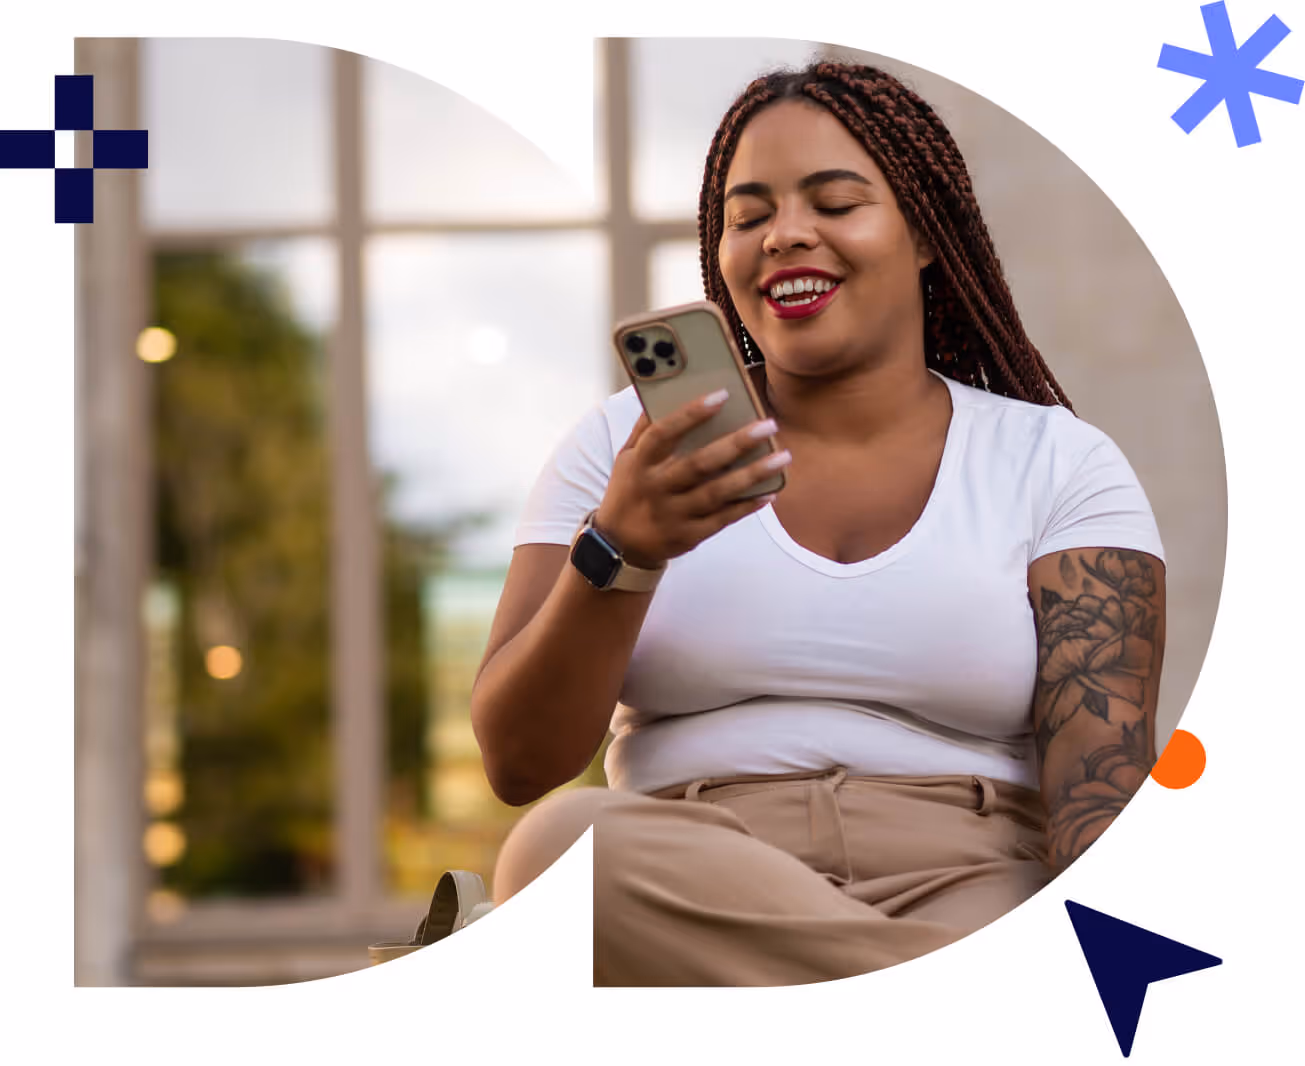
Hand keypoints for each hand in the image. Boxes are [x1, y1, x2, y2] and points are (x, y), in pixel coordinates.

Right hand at [593, 390, 790, 569]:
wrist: (620, 545)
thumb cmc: (629, 491)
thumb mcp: (626, 458)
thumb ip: (645, 428)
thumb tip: (659, 390)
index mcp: (640, 464)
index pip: (664, 433)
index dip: (691, 414)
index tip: (722, 395)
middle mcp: (656, 488)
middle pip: (699, 464)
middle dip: (736, 443)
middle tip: (768, 425)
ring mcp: (674, 514)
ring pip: (717, 493)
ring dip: (752, 474)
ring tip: (782, 456)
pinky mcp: (689, 535)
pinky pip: (723, 519)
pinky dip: (747, 506)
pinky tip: (770, 492)